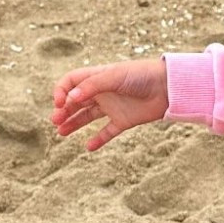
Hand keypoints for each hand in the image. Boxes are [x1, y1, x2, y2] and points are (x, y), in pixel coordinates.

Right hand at [50, 58, 168, 151]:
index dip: (62, 91)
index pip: (71, 82)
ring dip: (73, 123)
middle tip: (55, 120)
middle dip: (63, 110)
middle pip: (76, 101)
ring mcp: (112, 107)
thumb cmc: (141, 75)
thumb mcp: (115, 76)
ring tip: (60, 132)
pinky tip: (88, 147)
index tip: (60, 102)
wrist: (168, 87)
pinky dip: (98, 140)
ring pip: (87, 117)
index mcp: (97, 77)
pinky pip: (107, 132)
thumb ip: (93, 86)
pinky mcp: (123, 121)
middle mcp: (102, 92)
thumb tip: (70, 97)